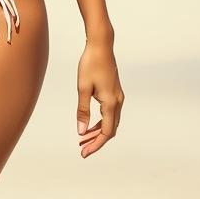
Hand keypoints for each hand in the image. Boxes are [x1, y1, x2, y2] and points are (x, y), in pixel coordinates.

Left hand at [76, 39, 124, 157]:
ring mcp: (118, 97)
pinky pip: (110, 114)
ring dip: (98, 131)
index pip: (106, 132)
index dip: (96, 144)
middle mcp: (118, 102)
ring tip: (83, 138)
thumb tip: (81, 131)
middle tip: (81, 148)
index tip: (84, 152)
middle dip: (96, 141)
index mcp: (111, 103)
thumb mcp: (82, 87)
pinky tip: (90, 123)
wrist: (101, 45)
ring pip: (111, 122)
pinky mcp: (115, 92)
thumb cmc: (90, 64)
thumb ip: (82, 110)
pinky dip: (101, 122)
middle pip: (110, 130)